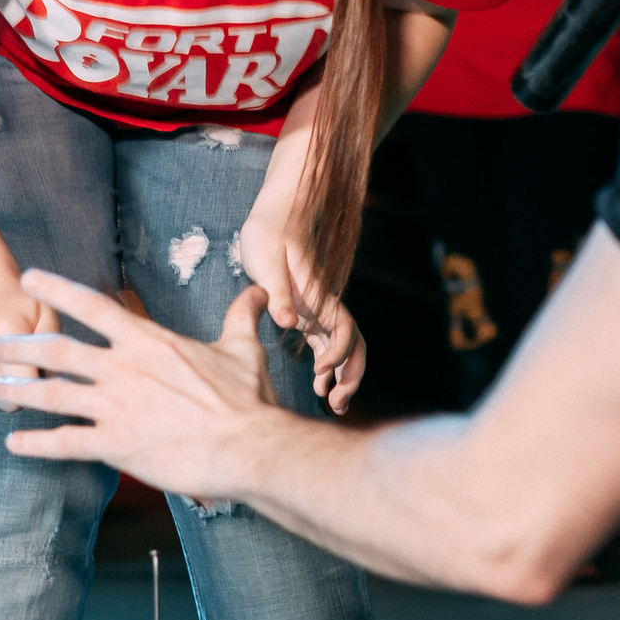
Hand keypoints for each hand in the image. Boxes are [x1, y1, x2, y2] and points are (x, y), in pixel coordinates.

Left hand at [0, 270, 289, 502]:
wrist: (248, 447)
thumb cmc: (246, 400)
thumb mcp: (243, 350)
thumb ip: (239, 318)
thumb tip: (257, 293)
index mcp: (147, 342)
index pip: (92, 306)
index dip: (56, 290)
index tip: (29, 279)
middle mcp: (123, 369)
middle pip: (58, 351)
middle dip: (22, 346)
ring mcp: (116, 407)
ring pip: (53, 394)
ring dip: (21, 390)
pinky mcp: (117, 445)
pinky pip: (66, 443)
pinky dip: (36, 444)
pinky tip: (14, 444)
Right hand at [0, 282, 57, 409]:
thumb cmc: (17, 301)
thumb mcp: (44, 310)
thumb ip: (54, 344)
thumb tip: (55, 382)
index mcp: (3, 331)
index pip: (27, 386)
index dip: (40, 386)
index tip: (42, 374)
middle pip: (6, 402)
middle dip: (20, 393)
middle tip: (25, 371)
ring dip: (1, 390)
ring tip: (4, 364)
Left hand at [235, 203, 366, 414]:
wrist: (276, 214)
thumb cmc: (268, 233)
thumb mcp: (266, 260)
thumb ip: (278, 292)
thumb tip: (288, 321)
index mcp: (318, 295)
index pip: (344, 329)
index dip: (339, 353)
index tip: (321, 372)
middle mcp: (323, 306)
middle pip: (353, 344)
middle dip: (351, 376)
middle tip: (337, 405)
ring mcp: (317, 310)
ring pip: (343, 348)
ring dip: (343, 376)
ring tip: (333, 405)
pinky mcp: (307, 313)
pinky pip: (326, 345)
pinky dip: (329, 367)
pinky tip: (321, 386)